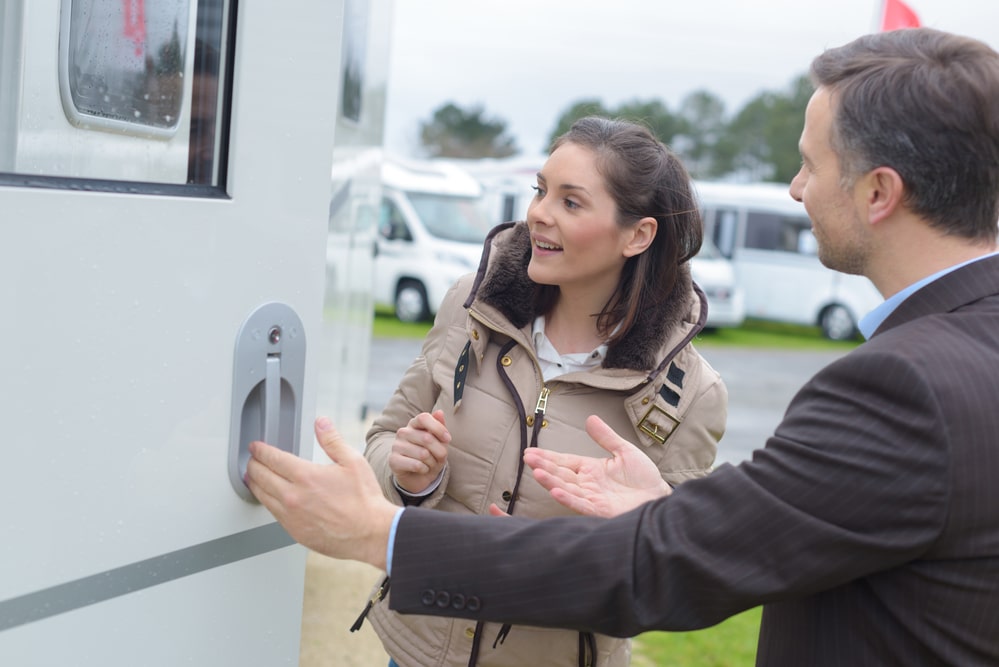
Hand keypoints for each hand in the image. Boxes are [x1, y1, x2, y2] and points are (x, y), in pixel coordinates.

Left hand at [246, 417, 396, 569]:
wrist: (370, 533)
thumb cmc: (364, 500)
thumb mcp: (352, 461)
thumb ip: (332, 440)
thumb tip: (321, 423)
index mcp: (306, 476)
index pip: (272, 458)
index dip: (260, 450)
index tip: (256, 447)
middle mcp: (293, 496)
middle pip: (260, 476)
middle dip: (253, 464)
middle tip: (252, 459)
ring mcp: (291, 516)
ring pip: (262, 496)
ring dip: (255, 483)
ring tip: (253, 477)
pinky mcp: (293, 531)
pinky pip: (272, 513)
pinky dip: (266, 501)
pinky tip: (269, 497)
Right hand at [390, 410, 449, 493]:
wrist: (418, 477)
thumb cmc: (431, 455)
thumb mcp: (440, 442)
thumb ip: (440, 427)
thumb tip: (440, 412)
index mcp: (414, 424)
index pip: (424, 418)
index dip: (438, 428)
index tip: (448, 439)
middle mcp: (403, 432)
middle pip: (427, 438)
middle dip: (440, 451)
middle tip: (440, 458)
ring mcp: (396, 446)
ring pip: (423, 454)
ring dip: (432, 462)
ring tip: (429, 464)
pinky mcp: (393, 460)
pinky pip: (416, 465)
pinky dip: (424, 469)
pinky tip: (422, 469)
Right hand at [523, 415, 670, 517]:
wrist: (660, 496)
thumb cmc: (644, 477)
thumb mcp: (624, 451)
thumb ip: (606, 437)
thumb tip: (590, 418)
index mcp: (591, 469)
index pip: (564, 461)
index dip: (548, 457)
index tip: (530, 452)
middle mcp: (588, 484)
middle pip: (561, 474)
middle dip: (543, 466)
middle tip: (527, 458)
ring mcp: (593, 497)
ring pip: (567, 488)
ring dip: (550, 481)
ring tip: (536, 472)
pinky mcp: (601, 510)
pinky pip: (581, 504)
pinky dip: (568, 498)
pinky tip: (555, 491)